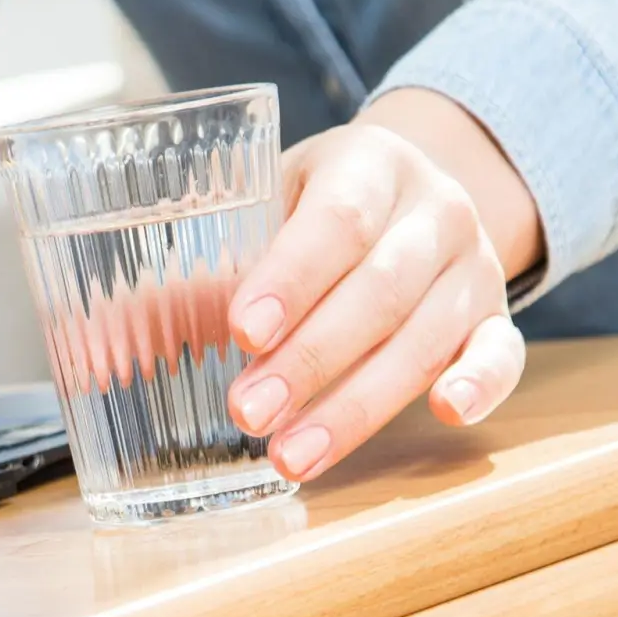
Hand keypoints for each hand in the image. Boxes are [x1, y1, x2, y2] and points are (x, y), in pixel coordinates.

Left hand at [226, 89, 540, 481]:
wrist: (409, 192)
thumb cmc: (313, 208)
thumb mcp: (265, 203)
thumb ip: (204, 264)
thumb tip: (114, 340)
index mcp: (369, 162)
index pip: (336, 220)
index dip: (290, 278)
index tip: (241, 331)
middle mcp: (435, 208)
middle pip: (379, 289)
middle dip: (309, 359)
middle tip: (248, 412)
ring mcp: (475, 264)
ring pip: (425, 336)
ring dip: (358, 403)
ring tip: (293, 454)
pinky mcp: (497, 315)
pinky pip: (503, 353)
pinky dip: (480, 384)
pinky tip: (445, 415)